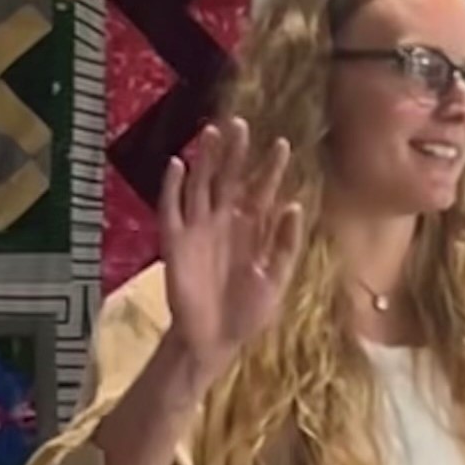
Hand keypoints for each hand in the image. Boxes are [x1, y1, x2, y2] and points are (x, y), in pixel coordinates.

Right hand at [159, 118, 303, 366]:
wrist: (216, 340)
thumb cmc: (248, 311)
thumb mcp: (276, 279)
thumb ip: (284, 244)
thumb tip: (294, 204)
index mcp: (252, 229)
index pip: (262, 190)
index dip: (270, 168)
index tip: (282, 143)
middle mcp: (225, 221)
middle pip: (229, 179)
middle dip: (235, 153)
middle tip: (241, 125)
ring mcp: (199, 229)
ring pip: (201, 186)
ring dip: (205, 161)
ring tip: (211, 132)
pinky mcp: (175, 242)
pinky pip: (171, 209)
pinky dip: (172, 187)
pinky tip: (178, 164)